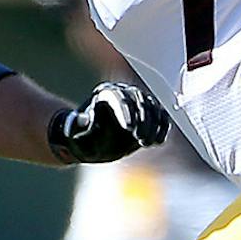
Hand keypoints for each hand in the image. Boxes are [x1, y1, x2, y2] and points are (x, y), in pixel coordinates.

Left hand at [47, 81, 169, 162]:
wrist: (94, 145)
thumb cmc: (83, 140)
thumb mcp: (77, 136)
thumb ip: (79, 127)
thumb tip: (85, 119)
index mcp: (105, 94)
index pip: (119, 97)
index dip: (126, 111)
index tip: (129, 129)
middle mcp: (124, 93)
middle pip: (139, 100)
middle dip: (143, 119)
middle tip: (140, 139)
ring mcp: (138, 103)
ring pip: (153, 107)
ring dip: (154, 125)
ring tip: (147, 144)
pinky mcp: (150, 114)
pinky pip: (161, 116)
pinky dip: (163, 127)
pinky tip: (158, 141)